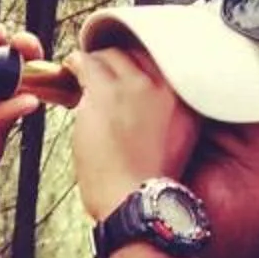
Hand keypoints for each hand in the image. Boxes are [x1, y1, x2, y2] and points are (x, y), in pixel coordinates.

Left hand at [70, 31, 200, 221]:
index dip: (139, 63)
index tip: (127, 70)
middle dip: (117, 63)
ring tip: (84, 73)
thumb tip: (142, 90)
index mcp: (186, 99)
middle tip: (103, 73)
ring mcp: (135, 87)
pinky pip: (86, 64)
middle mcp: (165, 87)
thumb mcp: (176, 140)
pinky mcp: (106, 93)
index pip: (163, 60)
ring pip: (110, 57)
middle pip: (137, 54)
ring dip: (95, 66)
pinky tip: (72, 70)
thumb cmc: (147, 182)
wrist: (135, 203)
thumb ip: (166, 110)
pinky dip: (75, 65)